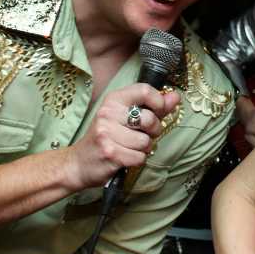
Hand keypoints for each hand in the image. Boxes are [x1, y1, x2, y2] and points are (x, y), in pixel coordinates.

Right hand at [65, 84, 179, 188]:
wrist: (78, 163)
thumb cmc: (107, 138)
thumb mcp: (126, 117)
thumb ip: (153, 107)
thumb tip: (175, 97)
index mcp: (113, 100)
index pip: (145, 90)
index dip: (158, 102)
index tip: (157, 112)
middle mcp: (108, 113)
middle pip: (150, 119)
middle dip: (153, 131)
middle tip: (141, 135)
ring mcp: (107, 133)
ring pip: (146, 141)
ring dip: (143, 149)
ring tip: (128, 147)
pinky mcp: (110, 152)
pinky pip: (140, 157)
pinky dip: (136, 160)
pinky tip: (124, 157)